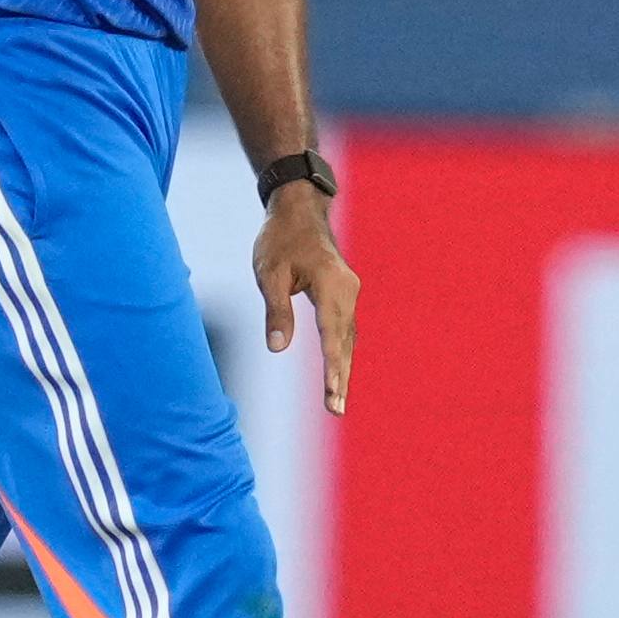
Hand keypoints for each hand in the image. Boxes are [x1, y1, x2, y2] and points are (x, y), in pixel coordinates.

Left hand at [254, 183, 358, 416]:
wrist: (298, 208)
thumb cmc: (280, 238)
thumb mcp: (269, 273)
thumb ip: (276, 311)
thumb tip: (278, 349)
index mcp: (330, 284)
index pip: (331, 335)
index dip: (331, 368)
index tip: (332, 394)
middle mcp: (347, 290)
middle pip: (344, 341)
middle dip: (339, 376)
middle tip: (335, 409)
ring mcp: (349, 291)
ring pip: (347, 336)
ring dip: (342, 367)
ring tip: (336, 400)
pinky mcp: (344, 292)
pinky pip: (344, 327)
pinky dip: (341, 350)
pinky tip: (337, 371)